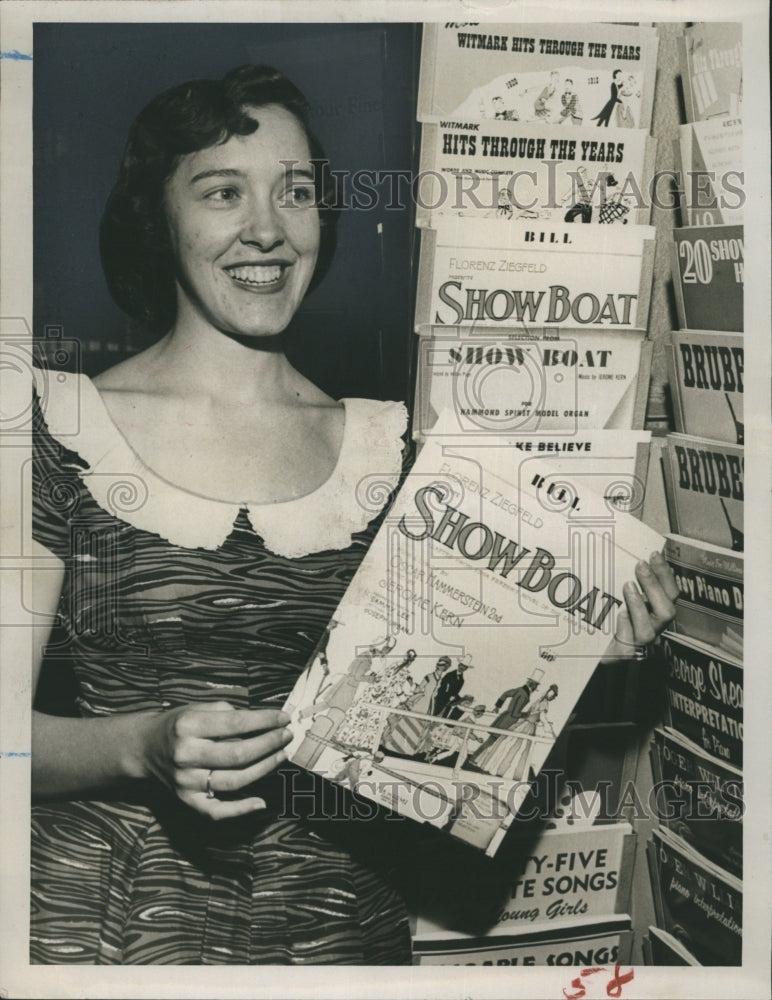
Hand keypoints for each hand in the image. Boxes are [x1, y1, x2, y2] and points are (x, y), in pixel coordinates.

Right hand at [139, 701, 291, 819]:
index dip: (264, 720)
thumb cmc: (178, 724)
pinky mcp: (187, 800)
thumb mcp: (197, 707)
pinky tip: (261, 802)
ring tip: (281, 755)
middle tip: (286, 735)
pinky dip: (241, 809)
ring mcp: (186, 781)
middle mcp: (186, 755)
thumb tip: (264, 721)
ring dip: (265, 768)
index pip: (235, 723)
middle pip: (238, 754)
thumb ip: (228, 712)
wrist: (145, 748)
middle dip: (269, 744)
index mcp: (188, 726)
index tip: (283, 717)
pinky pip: (217, 811)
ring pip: (235, 780)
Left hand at [604, 551, 679, 660]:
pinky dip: (625, 627)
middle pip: (667, 611)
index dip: (665, 574)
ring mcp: (637, 645)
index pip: (670, 593)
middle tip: (640, 565)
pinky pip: (628, 645)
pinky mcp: (622, 656)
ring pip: (649, 630)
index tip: (654, 554)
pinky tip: (618, 615)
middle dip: (655, 586)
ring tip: (627, 586)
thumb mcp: (614, 598)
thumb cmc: (603, 622)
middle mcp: (651, 629)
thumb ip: (624, 583)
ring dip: (640, 606)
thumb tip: (625, 558)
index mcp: (653, 613)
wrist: (588, 653)